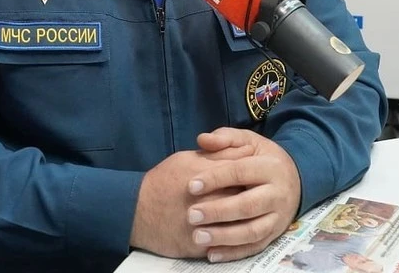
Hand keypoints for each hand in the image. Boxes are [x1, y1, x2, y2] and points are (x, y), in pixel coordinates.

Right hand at [129, 144, 251, 258]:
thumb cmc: (163, 180)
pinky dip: (234, 242)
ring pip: (237, 226)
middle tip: (261, 196)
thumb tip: (246, 151)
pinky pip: (224, 247)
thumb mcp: (187, 158)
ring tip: (252, 216)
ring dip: (247, 222)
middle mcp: (207, 201)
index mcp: (206, 176)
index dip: (253, 174)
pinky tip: (238, 234)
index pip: (241, 174)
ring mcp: (203, 226)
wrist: (136, 210)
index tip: (259, 175)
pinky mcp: (198, 246)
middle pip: (243, 200)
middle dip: (255, 198)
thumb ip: (217, 154)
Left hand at [186, 127, 301, 262]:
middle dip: (218, 211)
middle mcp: (278, 194)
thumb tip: (202, 140)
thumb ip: (225, 138)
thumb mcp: (249, 141)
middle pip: (247, 205)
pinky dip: (233, 253)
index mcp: (270, 167)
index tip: (190, 185)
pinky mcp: (275, 234)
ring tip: (198, 237)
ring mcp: (278, 217)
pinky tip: (211, 254)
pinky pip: (254, 247)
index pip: (240, 172)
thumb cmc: (263, 158)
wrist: (296, 178)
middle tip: (191, 215)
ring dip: (224, 237)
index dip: (214, 178)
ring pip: (252, 231)